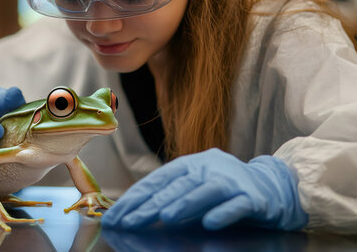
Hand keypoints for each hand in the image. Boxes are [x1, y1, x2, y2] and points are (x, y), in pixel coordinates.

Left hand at [101, 148, 307, 230]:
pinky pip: (237, 204)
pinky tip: (210, 223)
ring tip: (164, 218)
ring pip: (204, 190)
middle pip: (176, 186)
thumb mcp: (194, 187)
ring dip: (184, 204)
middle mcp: (207, 167)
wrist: (271, 185)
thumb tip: (137, 212)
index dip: (135, 197)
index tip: (116, 216)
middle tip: (129, 221)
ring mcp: (230, 180)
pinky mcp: (253, 197)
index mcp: (190, 164)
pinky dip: (223, 213)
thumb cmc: (223, 189)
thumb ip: (171, 196)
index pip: (157, 180)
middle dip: (150, 204)